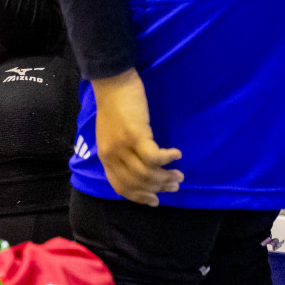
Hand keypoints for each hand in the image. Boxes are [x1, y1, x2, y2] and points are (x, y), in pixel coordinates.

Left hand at [90, 68, 182, 205]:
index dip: (139, 197)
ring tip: (179, 174)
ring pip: (147, 173)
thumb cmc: (115, 107)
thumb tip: (139, 167)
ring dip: (166, 177)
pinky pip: (154, 157)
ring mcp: (123, 146)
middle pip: (137, 183)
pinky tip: (176, 155)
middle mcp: (112, 156)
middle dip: (158, 188)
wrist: (112, 83)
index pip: (121, 186)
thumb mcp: (111, 135)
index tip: (155, 201)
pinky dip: (167, 159)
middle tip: (175, 185)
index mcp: (105, 157)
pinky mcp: (136, 135)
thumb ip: (121, 152)